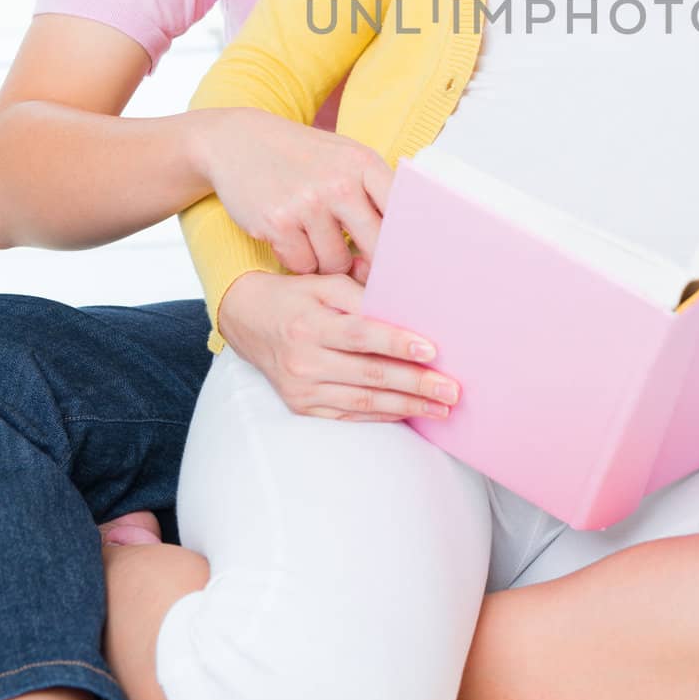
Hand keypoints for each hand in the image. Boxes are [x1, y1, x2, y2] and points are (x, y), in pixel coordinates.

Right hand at [196, 108, 392, 273]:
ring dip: (329, 261)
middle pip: (376, 247)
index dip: (408, 244)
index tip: (409, 261)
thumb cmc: (302, 156)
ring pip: (336, 263)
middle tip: (366, 269)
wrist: (238, 142)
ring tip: (318, 240)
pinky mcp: (277, 224)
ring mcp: (307, 204)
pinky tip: (294, 240)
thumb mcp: (345, 158)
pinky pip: (303, 265)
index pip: (403, 214)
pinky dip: (300, 261)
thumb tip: (402, 249)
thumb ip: (376, 193)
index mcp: (363, 163)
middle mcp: (339, 184)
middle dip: (373, 265)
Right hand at [218, 268, 461, 421]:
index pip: (362, 336)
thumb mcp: (323, 284)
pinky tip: (410, 413)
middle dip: (416, 384)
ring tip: (442, 408)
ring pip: (364, 402)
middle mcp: (304, 361)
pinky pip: (349, 415)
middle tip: (452, 390)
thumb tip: (407, 311)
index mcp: (310, 324)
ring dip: (407, 406)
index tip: (433, 350)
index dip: (398, 343)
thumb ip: (361, 296)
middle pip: (369, 375)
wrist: (246, 320)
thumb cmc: (294, 296)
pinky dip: (382, 415)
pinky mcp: (302, 406)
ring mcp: (302, 389)